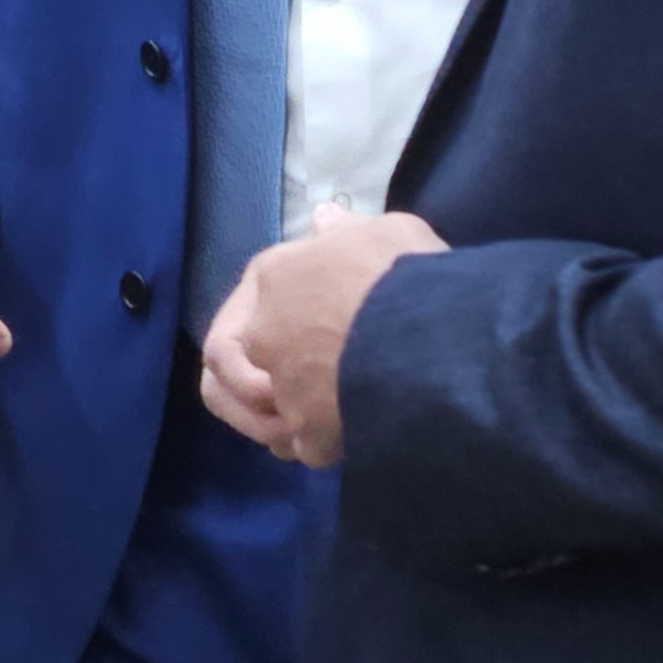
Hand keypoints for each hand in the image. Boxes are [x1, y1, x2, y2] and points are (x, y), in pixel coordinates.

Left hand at [200, 206, 444, 467]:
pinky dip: (314, 445)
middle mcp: (262, 330)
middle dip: (258, 379)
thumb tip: (323, 216)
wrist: (430, 339)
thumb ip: (346, 231)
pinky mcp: (305, 432)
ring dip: (282, 417)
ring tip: (320, 416)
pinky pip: (299, 445)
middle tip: (296, 385)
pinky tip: (339, 439)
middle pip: (232, 364)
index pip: (248, 301)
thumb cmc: (404, 275)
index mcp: (273, 275)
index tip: (305, 331)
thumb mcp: (385, 232)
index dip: (268, 324)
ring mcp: (279, 385)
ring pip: (262, 410)